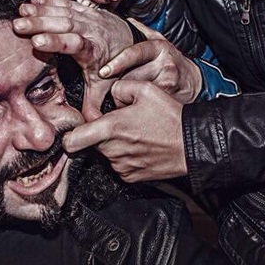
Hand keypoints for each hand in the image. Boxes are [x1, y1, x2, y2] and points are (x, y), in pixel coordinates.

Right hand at [12, 0, 133, 118]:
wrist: (132, 40)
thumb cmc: (115, 65)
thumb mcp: (105, 86)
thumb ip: (94, 103)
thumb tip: (89, 126)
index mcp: (95, 51)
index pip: (75, 45)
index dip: (57, 42)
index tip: (37, 42)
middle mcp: (92, 31)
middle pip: (66, 25)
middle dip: (41, 24)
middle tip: (18, 25)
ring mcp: (89, 19)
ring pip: (64, 12)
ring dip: (41, 12)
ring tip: (20, 12)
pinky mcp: (85, 11)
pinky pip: (66, 4)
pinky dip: (48, 2)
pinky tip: (31, 2)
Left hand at [63, 80, 186, 181]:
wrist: (192, 143)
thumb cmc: (171, 117)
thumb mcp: (146, 89)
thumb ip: (118, 88)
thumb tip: (109, 96)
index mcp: (111, 128)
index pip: (72, 141)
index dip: (72, 133)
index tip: (80, 127)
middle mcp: (113, 151)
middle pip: (92, 143)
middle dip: (102, 132)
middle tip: (123, 122)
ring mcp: (121, 166)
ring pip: (107, 153)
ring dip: (115, 143)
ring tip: (138, 133)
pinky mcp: (131, 177)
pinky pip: (119, 164)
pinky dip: (126, 155)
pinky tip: (143, 145)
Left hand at [99, 20, 202, 103]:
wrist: (194, 80)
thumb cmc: (173, 62)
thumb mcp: (161, 42)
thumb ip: (143, 32)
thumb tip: (127, 21)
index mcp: (159, 47)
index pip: (135, 52)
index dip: (118, 62)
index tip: (103, 71)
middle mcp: (164, 62)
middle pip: (132, 75)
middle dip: (120, 83)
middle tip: (113, 88)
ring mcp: (168, 78)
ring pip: (137, 89)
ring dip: (127, 96)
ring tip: (126, 97)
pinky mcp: (169, 93)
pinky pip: (145, 100)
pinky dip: (137, 104)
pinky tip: (137, 104)